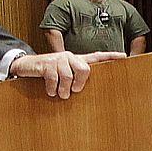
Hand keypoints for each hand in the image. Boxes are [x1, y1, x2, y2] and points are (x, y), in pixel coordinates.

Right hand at [10, 50, 125, 98]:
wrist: (27, 66)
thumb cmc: (49, 73)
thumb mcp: (64, 76)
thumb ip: (76, 80)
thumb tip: (83, 92)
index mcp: (77, 60)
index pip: (97, 56)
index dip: (110, 56)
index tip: (124, 57)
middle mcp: (70, 56)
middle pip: (84, 69)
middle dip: (79, 83)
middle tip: (73, 91)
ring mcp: (58, 59)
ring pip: (68, 76)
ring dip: (63, 90)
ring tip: (60, 94)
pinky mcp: (46, 63)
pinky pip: (54, 79)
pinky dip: (52, 89)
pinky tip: (50, 91)